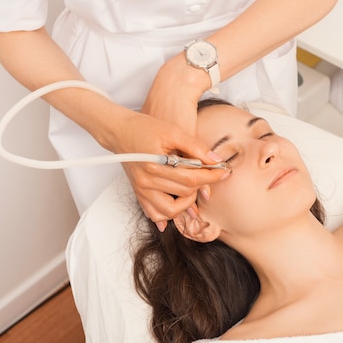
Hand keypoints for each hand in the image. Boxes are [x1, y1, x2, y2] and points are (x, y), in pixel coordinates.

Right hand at [112, 110, 226, 230]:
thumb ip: (195, 146)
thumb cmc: (145, 127)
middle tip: (211, 176)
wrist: (119, 130)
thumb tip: (215, 160)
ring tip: (193, 190)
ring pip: (168, 210)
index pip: (191, 177)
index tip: (223, 172)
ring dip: (185, 204)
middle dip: (202, 186)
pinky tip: (178, 206)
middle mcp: (146, 180)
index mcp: (155, 164)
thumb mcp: (172, 131)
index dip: (211, 176)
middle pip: (183, 193)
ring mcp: (141, 189)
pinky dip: (167, 214)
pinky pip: (153, 213)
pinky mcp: (138, 192)